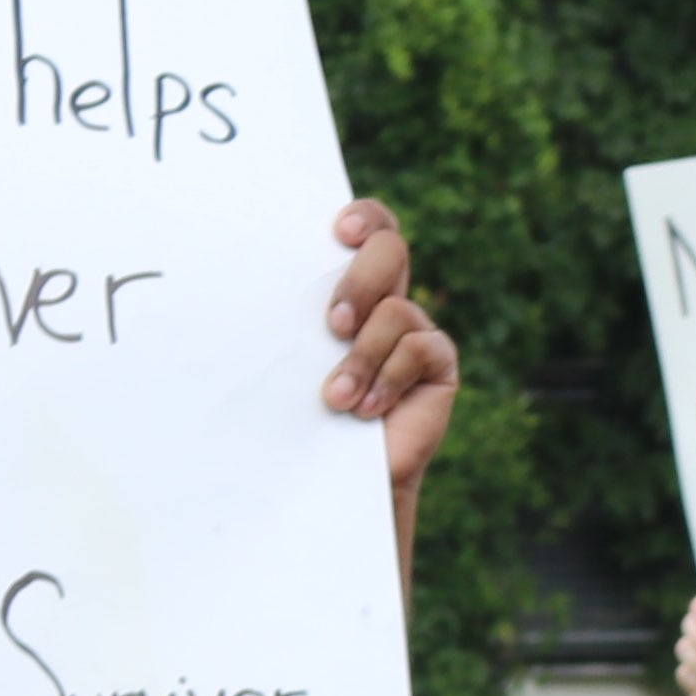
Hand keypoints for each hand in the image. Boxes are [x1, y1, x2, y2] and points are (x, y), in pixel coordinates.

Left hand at [317, 200, 457, 503]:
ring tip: (337, 398)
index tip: (340, 231)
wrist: (335, 478)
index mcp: (351, 288)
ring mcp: (417, 331)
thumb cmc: (303, 416)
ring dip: (360, 357)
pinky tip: (367, 410)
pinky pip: (419, 347)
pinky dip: (387, 378)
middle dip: (360, 280)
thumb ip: (296, 322)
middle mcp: (388, 300)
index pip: (369, 229)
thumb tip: (256, 278)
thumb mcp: (292, 360)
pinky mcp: (439, 365)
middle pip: (390, 249)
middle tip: (333, 325)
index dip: (365, 216)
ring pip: (396, 309)